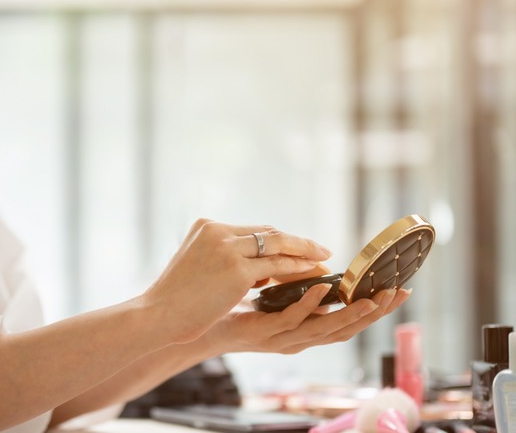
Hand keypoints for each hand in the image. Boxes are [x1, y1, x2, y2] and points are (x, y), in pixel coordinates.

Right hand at [141, 219, 332, 343]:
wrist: (158, 314)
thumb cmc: (176, 298)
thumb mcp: (195, 263)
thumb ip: (222, 257)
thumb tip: (259, 271)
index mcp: (206, 225)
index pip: (253, 230)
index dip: (278, 240)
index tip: (296, 247)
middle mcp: (218, 230)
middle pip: (269, 233)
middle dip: (298, 243)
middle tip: (321, 251)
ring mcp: (228, 249)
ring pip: (278, 246)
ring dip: (304, 254)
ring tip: (324, 262)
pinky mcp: (237, 270)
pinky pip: (277, 267)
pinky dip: (297, 269)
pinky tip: (312, 274)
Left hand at [205, 284, 410, 354]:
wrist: (201, 324)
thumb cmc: (236, 308)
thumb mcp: (274, 295)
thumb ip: (296, 287)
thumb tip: (318, 266)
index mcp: (305, 329)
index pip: (348, 321)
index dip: (376, 308)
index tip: (401, 289)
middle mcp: (299, 337)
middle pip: (346, 329)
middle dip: (376, 312)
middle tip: (399, 293)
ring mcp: (282, 337)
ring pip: (325, 330)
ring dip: (351, 313)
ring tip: (373, 297)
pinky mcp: (264, 332)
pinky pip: (292, 319)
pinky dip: (309, 303)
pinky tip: (321, 287)